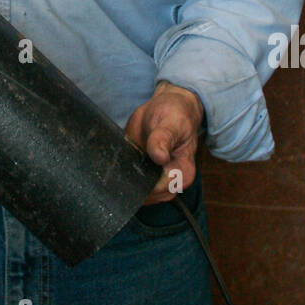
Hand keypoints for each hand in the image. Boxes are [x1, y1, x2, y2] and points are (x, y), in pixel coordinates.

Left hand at [124, 81, 204, 205]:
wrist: (168, 108)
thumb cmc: (174, 114)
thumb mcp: (170, 122)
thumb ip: (163, 139)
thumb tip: (160, 157)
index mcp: (183, 172)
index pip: (159, 189)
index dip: (143, 181)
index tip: (130, 165)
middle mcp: (171, 182)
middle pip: (147, 196)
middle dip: (132, 181)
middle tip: (123, 159)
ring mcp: (157, 182)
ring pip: (136, 193)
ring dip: (126, 179)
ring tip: (124, 156)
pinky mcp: (144, 176)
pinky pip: (130, 184)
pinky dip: (123, 176)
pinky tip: (121, 161)